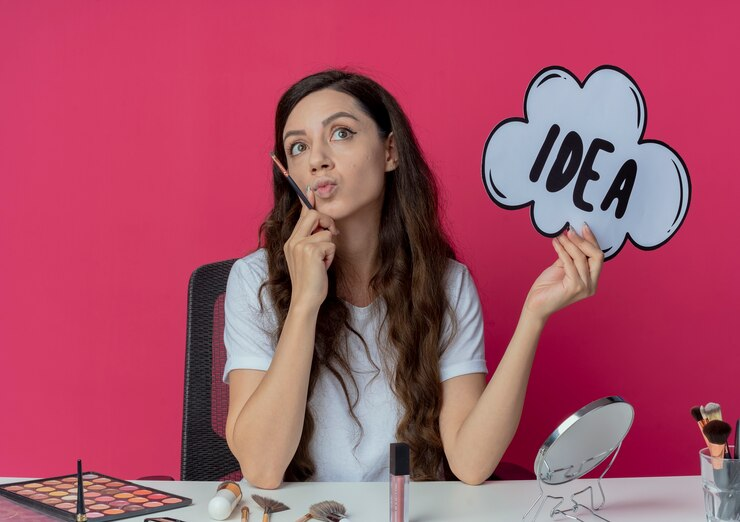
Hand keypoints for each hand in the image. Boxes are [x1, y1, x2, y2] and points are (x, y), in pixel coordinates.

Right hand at [283, 188, 338, 310]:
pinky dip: (331, 256)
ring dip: (330, 248)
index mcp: (291, 242)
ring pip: (326, 232)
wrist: (305, 299)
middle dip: (327, 221)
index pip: (301, 216)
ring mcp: (300, 245)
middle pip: (313, 215)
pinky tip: (323, 267)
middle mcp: (293, 241)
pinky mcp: (311, 251)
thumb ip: (310, 241)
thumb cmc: (310, 281)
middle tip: (332, 233)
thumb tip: (325, 227)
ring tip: (323, 262)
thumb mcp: (307, 258)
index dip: (308, 202)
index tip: (311, 190)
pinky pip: (330, 243)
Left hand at [524, 224, 603, 320]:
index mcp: (592, 280)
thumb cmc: (548, 287)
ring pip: (581, 258)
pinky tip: (555, 243)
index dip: (591, 240)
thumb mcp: (562, 267)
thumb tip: (572, 235)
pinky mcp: (575, 287)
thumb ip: (570, 255)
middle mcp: (592, 285)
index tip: (583, 226)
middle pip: (597, 256)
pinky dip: (562, 250)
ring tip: (560, 235)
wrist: (536, 304)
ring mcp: (585, 287)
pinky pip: (569, 263)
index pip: (598, 256)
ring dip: (569, 244)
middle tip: (571, 230)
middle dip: (583, 241)